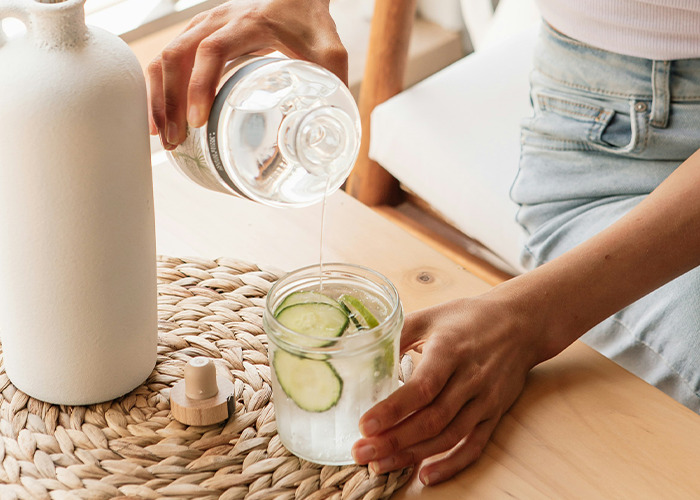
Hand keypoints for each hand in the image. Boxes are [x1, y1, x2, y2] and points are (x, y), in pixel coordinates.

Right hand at [147, 0, 347, 149]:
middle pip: (179, 55)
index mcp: (250, 24)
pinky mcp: (198, 33)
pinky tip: (161, 116)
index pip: (214, 50)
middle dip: (171, 101)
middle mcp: (220, 20)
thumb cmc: (312, 22)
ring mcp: (205, 25)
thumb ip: (333, 85)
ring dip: (159, 97)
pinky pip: (168, 57)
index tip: (199, 121)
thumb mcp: (329, 50)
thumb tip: (334, 133)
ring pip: (166, 56)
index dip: (201, 86)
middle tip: (176, 140)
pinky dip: (159, 87)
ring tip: (163, 136)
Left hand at [351, 292, 544, 485]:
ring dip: (413, 456)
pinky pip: (474, 445)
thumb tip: (362, 354)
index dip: (393, 409)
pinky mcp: (494, 413)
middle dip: (393, 440)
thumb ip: (397, 334)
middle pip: (431, 419)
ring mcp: (485, 399)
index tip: (365, 425)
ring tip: (379, 465)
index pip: (422, 387)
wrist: (520, 323)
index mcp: (450, 351)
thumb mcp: (429, 316)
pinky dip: (451, 464)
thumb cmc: (467, 318)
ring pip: (449, 436)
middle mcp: (470, 378)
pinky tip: (425, 476)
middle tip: (361, 452)